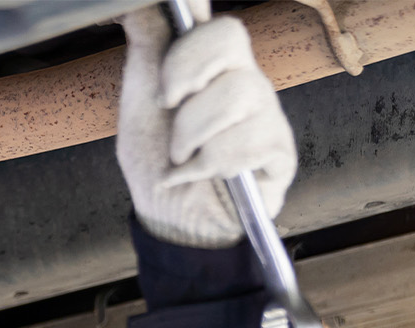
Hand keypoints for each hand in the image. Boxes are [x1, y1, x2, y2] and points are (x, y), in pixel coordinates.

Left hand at [116, 0, 296, 247]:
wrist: (167, 219)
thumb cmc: (156, 158)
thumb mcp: (138, 98)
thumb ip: (147, 43)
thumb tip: (135, 4)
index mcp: (212, 63)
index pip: (219, 26)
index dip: (190, 48)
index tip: (164, 88)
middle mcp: (244, 79)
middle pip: (233, 41)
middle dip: (185, 80)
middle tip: (167, 113)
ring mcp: (266, 113)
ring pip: (238, 93)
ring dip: (192, 134)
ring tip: (180, 156)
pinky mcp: (280, 150)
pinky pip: (254, 140)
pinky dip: (212, 164)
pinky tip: (201, 175)